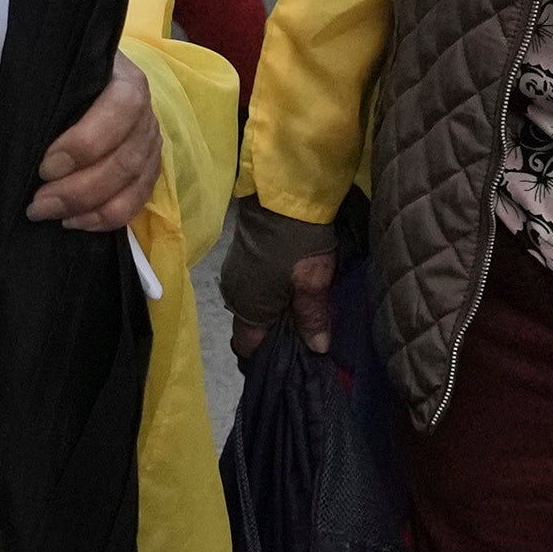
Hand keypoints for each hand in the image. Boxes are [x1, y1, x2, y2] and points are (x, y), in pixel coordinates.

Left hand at [0, 64, 161, 232]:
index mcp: (114, 73)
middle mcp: (140, 105)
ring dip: (90, 206)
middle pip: (125, 153)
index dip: (85, 141)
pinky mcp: (147, 166)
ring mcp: (148, 137)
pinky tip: (75, 222)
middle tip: (37, 204)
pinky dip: (107, 216)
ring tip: (48, 214)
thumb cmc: (47, 80)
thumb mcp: (13, 81)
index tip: (43, 166)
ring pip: (132, 180)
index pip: (118, 105)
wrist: (77, 79)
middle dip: (80, 187)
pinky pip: (138, 200)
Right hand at [220, 202, 336, 358]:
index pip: (249, 347)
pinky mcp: (243, 257)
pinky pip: (256, 290)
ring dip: (278, 313)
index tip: (295, 358)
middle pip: (253, 328)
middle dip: (278, 335)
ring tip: (307, 316)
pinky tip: (296, 292)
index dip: (270, 356)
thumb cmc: (297, 243)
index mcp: (247, 308)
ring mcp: (236, 274)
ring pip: (256, 307)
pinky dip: (274, 295)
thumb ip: (312, 318)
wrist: (282, 193)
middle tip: (309, 338)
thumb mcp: (313, 282)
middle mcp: (235, 295)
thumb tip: (317, 349)